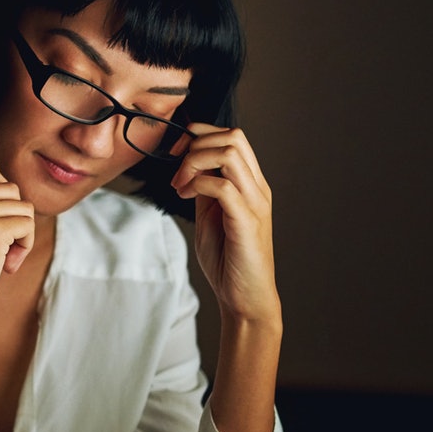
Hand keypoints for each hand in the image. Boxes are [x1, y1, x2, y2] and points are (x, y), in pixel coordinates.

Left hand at [170, 124, 279, 326]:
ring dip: (195, 162)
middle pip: (233, 136)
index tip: (175, 149)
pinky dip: (198, 183)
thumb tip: (188, 165)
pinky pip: (222, 186)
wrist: (244, 298)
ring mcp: (255, 203)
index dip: (200, 133)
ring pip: (229, 153)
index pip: (233, 137)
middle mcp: (257, 188)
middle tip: (175, 169)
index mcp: (250, 184)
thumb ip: (204, 188)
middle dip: (196, 143)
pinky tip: (185, 196)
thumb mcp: (209, 215)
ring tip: (179, 185)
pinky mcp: (247, 221)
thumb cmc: (227, 259)